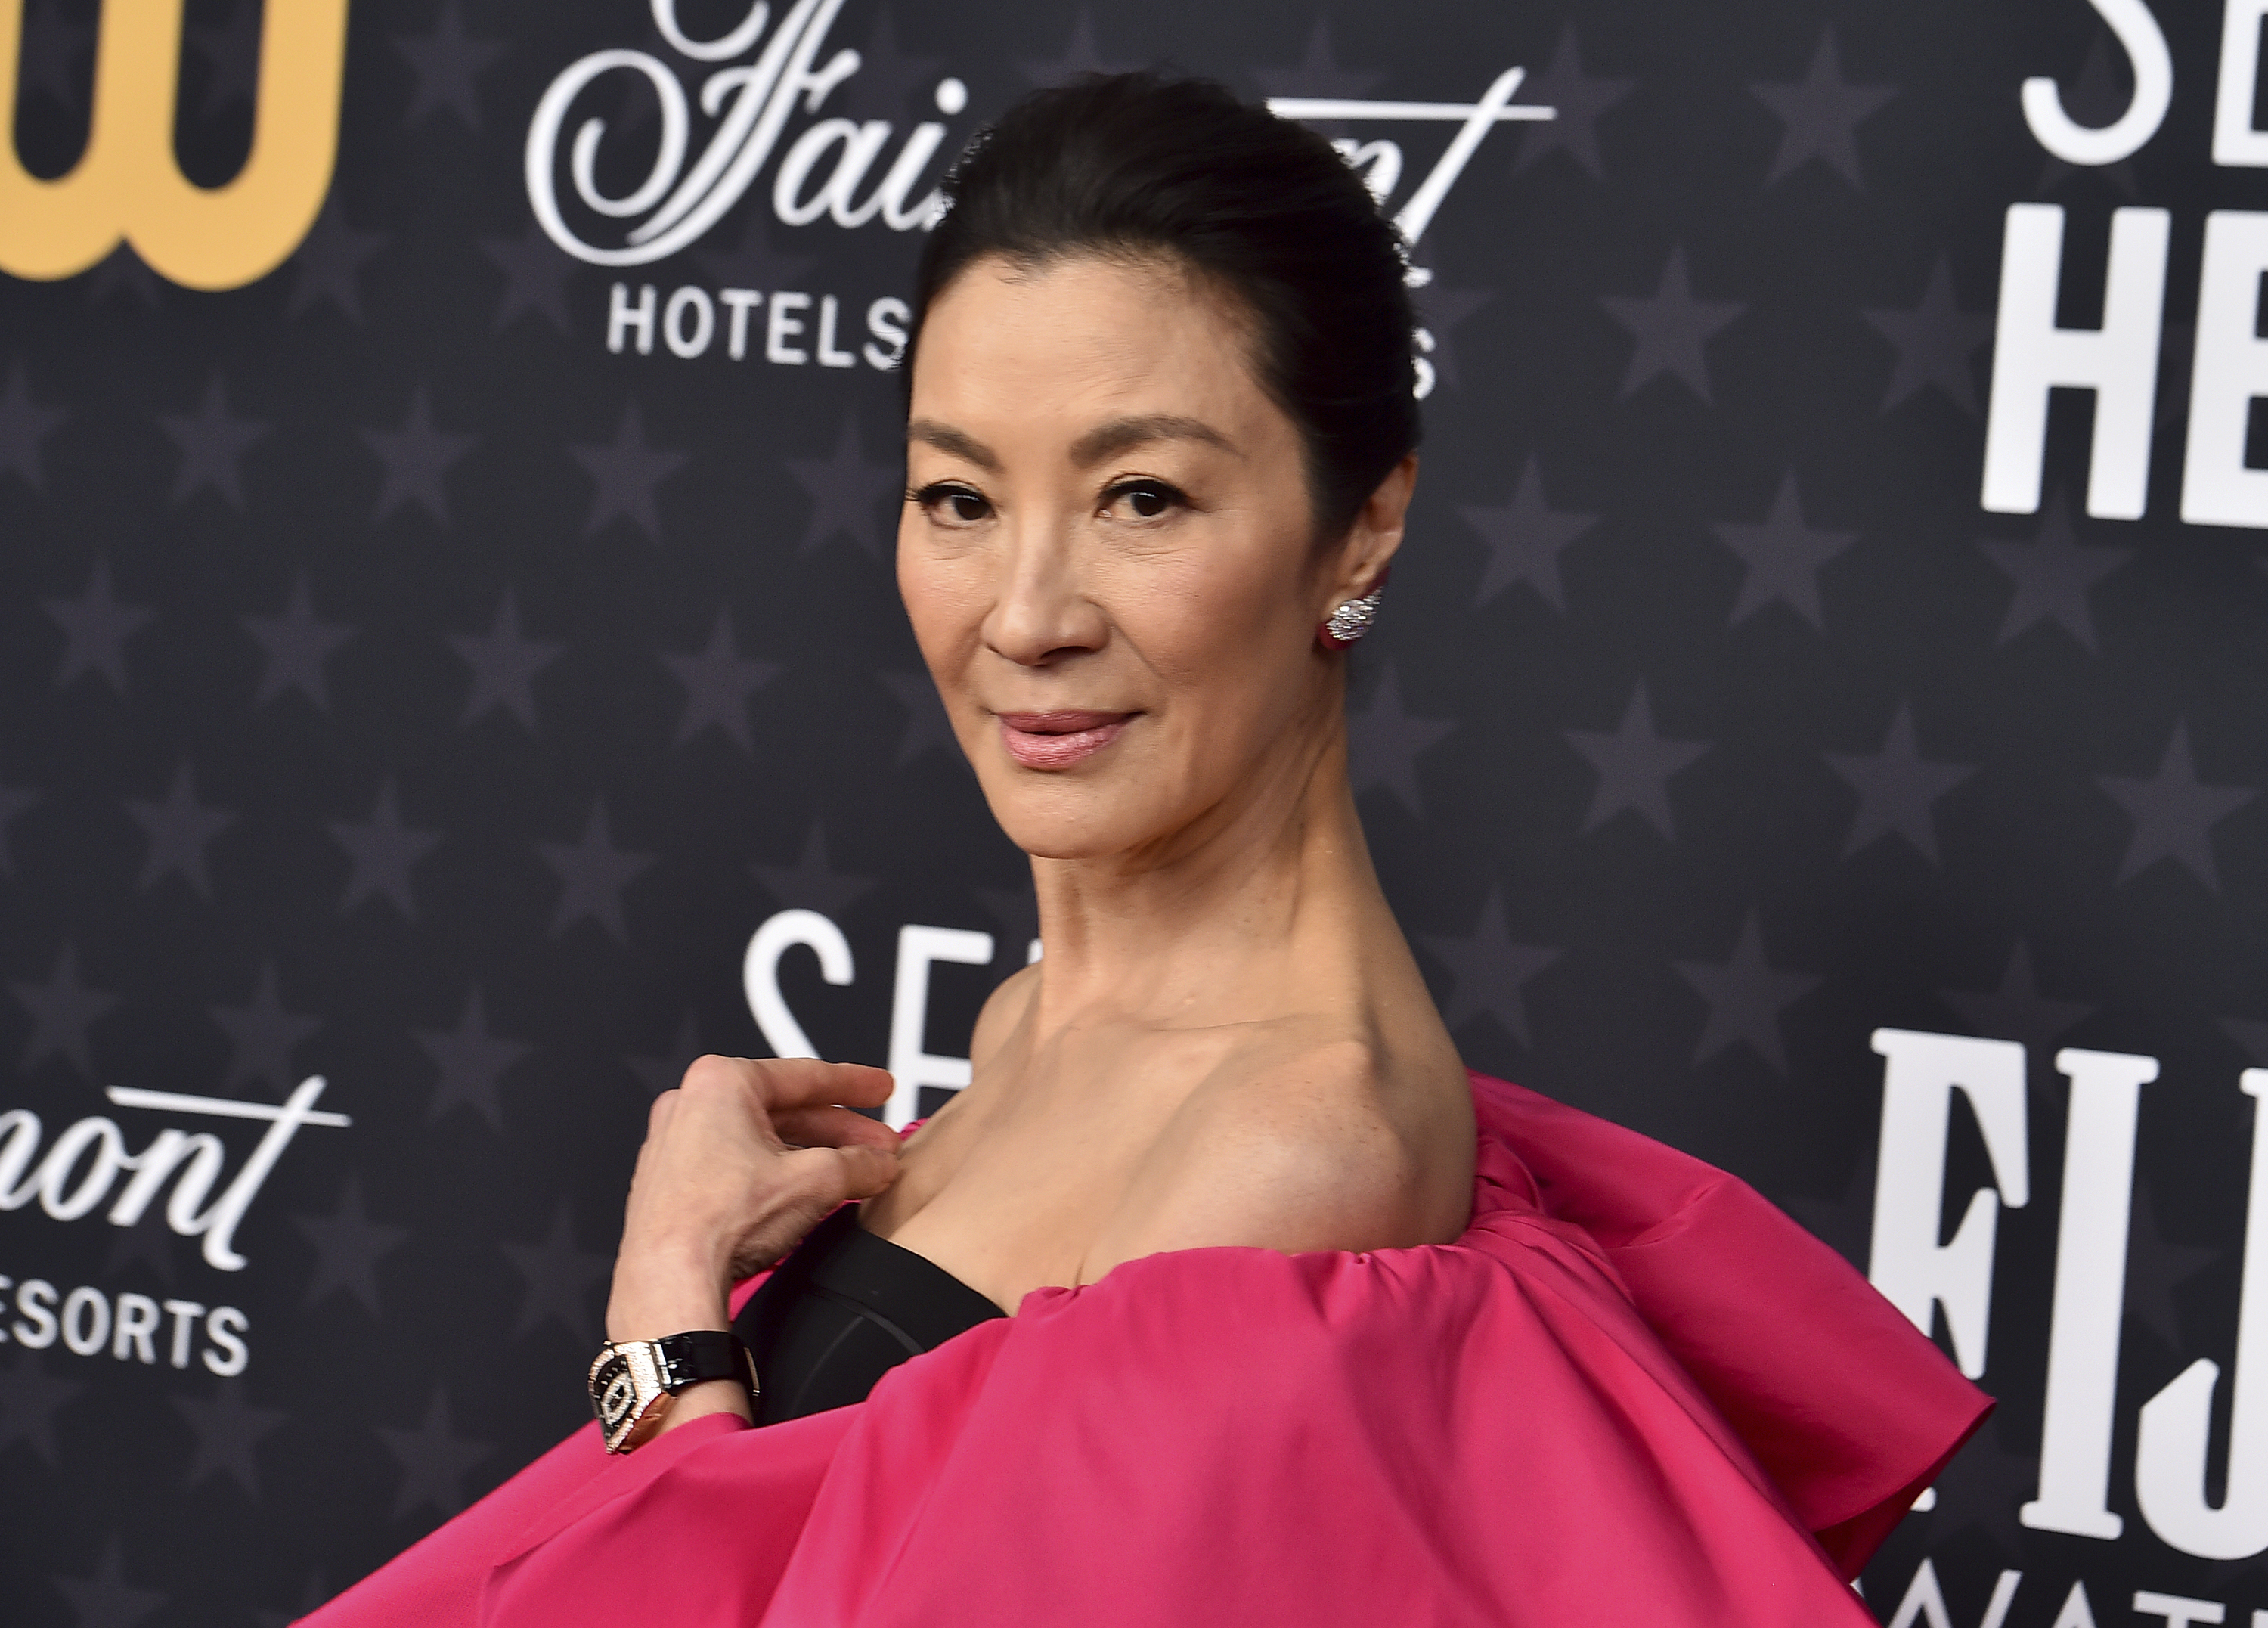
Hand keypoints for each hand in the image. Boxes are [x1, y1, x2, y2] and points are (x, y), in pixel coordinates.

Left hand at [606, 1055, 899, 1345]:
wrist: (669, 1279)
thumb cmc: (716, 1221)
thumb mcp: (816, 1182)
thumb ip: (859, 1164)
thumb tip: (878, 1163)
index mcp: (721, 1083)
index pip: (806, 1076)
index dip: (854, 1084)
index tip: (878, 1088)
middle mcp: (690, 1104)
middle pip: (784, 1110)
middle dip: (838, 1130)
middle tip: (876, 1144)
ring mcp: (675, 1145)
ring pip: (760, 1140)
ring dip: (810, 1155)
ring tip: (848, 1174)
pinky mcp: (671, 1184)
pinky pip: (736, 1166)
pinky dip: (774, 1175)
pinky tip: (803, 1195)